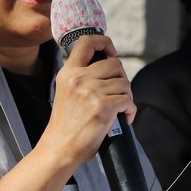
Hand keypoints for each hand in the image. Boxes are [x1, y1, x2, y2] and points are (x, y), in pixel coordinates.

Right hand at [42, 34, 135, 164]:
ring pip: (124, 82)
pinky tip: (124, 118)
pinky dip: (130, 110)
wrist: (59, 149)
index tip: (112, 53)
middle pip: (114, 64)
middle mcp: (78, 78)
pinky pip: (128, 100)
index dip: (104, 42)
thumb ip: (81, 78)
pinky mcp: (103, 107)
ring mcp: (91, 91)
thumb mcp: (66, 92)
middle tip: (118, 93)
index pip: (87, 42)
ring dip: (126, 96)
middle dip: (121, 78)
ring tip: (120, 108)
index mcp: (68, 73)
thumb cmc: (65, 125)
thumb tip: (108, 68)